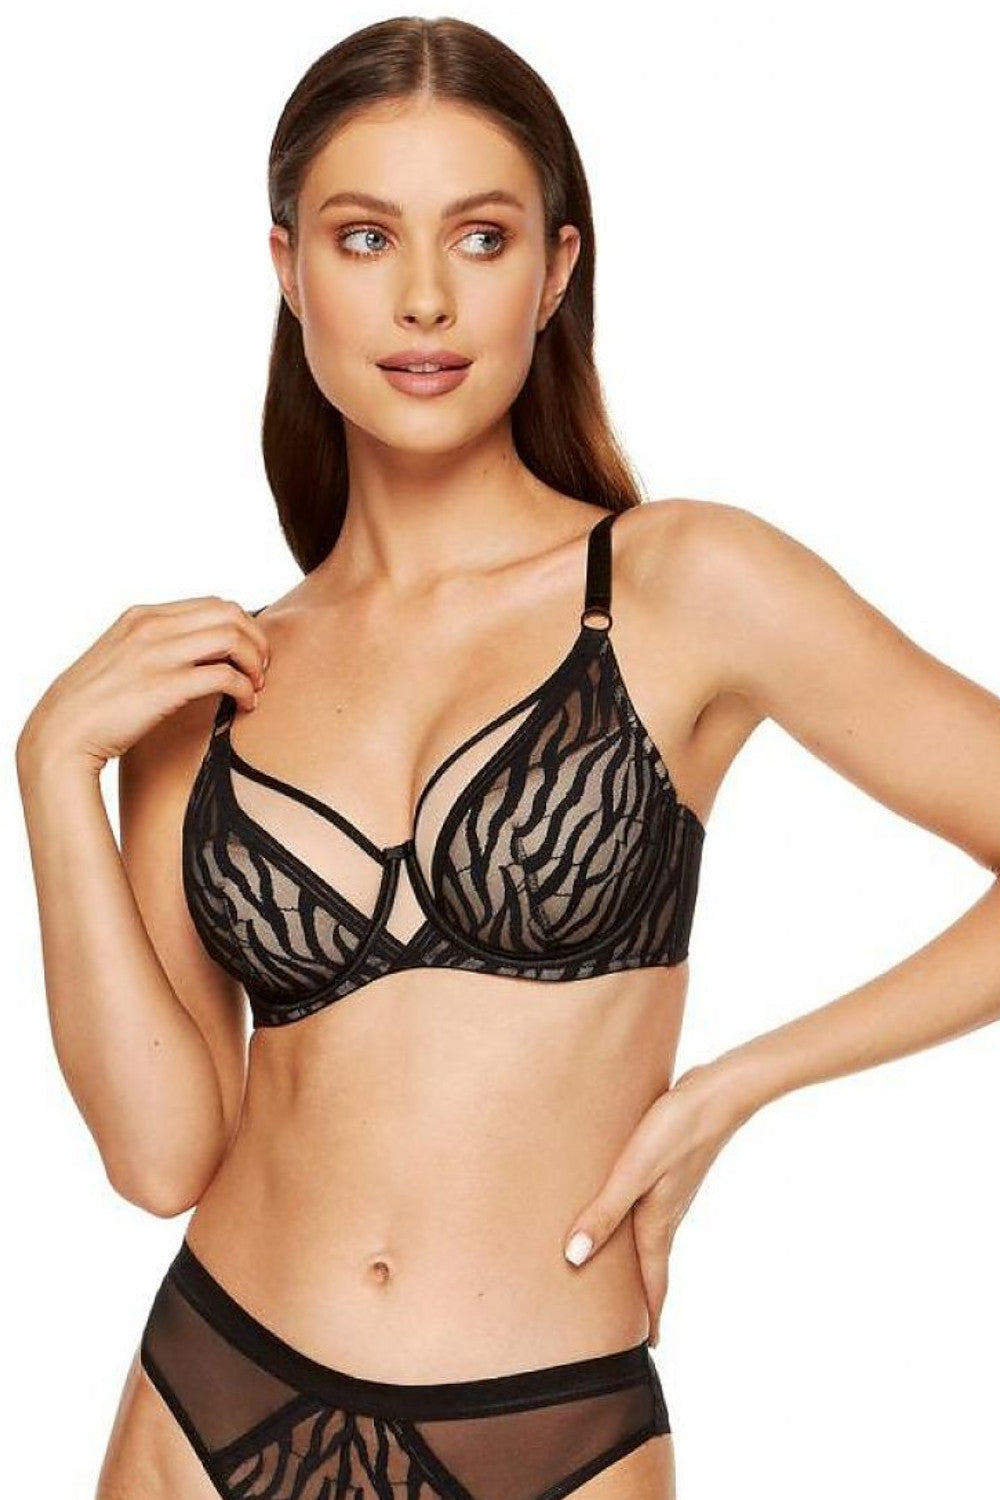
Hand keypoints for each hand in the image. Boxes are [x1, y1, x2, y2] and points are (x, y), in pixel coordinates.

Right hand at [17, 597, 270, 777]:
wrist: (62, 735)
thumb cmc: (94, 705)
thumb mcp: (122, 657)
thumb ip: (156, 646)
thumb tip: (200, 652)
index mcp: (142, 616)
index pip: (212, 603)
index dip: (242, 626)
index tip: (249, 652)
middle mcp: (151, 627)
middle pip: (230, 613)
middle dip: (256, 640)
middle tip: (261, 669)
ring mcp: (157, 654)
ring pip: (232, 638)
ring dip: (255, 663)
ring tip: (256, 686)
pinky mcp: (164, 686)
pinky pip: (225, 676)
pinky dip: (245, 689)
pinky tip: (245, 705)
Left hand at [562, 1063, 742, 1346]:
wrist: (719, 1092)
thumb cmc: (676, 1129)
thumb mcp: (633, 1172)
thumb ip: (603, 1213)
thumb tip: (574, 1259)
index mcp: (657, 1221)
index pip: (653, 1280)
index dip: (649, 1313)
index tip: (650, 1346)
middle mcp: (668, 1212)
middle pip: (652, 1263)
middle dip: (644, 1293)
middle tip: (632, 1321)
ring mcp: (673, 1190)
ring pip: (653, 1236)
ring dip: (642, 1260)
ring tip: (625, 1273)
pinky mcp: (672, 1167)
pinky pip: (654, 1209)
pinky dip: (640, 1225)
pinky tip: (630, 1210)